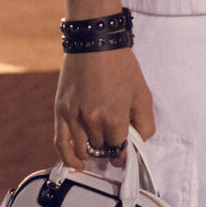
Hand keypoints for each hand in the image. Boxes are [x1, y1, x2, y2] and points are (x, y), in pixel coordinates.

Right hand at [54, 48, 155, 168]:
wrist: (94, 42)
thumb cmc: (121, 66)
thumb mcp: (142, 93)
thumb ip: (144, 123)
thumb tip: (137, 144)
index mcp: (114, 117)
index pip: (119, 149)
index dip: (124, 150)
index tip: (124, 147)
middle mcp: (92, 121)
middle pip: (101, 149)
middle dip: (109, 146)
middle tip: (112, 136)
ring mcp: (73, 116)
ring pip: (83, 149)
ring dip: (92, 151)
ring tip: (98, 146)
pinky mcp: (60, 110)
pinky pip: (61, 142)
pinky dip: (68, 157)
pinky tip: (77, 164)